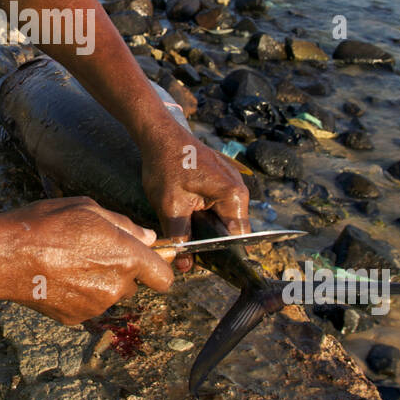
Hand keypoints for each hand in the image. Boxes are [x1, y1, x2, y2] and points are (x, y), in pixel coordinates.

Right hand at [5, 197, 176, 324]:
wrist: (7, 257)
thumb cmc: (46, 224)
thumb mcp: (88, 209)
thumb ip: (125, 226)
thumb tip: (148, 237)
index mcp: (126, 258)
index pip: (163, 276)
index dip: (158, 268)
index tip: (150, 262)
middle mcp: (116, 286)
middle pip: (132, 284)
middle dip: (121, 272)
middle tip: (93, 252)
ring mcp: (95, 306)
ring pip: (108, 294)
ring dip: (98, 282)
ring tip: (68, 262)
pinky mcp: (75, 318)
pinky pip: (87, 306)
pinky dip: (78, 295)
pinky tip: (57, 278)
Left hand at [138, 121, 250, 271]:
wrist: (159, 134)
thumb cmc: (166, 165)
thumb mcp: (170, 206)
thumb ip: (180, 236)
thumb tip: (184, 264)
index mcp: (233, 196)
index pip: (237, 238)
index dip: (221, 255)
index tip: (205, 265)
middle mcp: (239, 189)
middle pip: (230, 229)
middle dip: (211, 242)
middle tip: (189, 255)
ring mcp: (231, 183)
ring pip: (223, 218)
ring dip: (206, 228)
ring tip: (186, 236)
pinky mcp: (221, 180)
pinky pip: (218, 205)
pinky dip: (205, 215)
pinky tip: (187, 218)